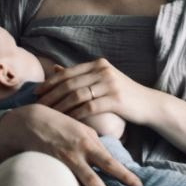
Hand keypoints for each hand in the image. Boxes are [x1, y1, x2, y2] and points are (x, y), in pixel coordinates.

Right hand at [0, 101, 142, 185]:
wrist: (30, 122)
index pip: (111, 163)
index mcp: (88, 142)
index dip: (125, 175)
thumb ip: (96, 144)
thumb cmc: (61, 124)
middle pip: (94, 181)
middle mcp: (76, 154)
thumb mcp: (83, 129)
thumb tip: (112, 159)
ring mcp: (61, 164)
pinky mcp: (49, 170)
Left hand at [37, 57, 156, 127]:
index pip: (68, 72)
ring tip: (48, 114)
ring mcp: (110, 84)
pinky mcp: (116, 99)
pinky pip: (89, 107)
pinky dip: (75, 114)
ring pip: (77, 95)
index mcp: (98, 64)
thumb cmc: (123, 95)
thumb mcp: (103, 80)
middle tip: (37, 105)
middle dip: (51, 94)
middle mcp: (103, 70)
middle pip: (70, 83)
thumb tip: (55, 69)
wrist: (149, 105)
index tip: (36, 92)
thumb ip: (81, 75)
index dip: (50, 82)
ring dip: (60, 105)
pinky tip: (67, 121)